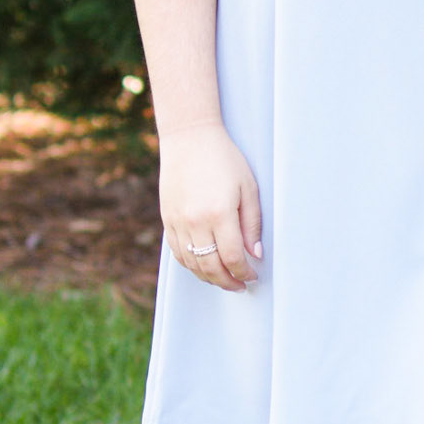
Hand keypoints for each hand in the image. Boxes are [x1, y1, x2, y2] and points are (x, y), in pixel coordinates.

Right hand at [158, 121, 262, 290]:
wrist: (189, 138)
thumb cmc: (224, 159)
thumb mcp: (248, 188)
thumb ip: (252, 224)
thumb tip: (255, 254)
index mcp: (220, 213)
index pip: (233, 257)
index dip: (244, 273)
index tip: (252, 276)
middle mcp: (196, 221)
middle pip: (211, 266)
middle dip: (228, 281)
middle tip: (240, 286)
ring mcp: (178, 221)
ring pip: (192, 263)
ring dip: (209, 277)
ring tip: (223, 280)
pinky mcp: (168, 219)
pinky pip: (178, 252)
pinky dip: (191, 264)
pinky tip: (203, 267)